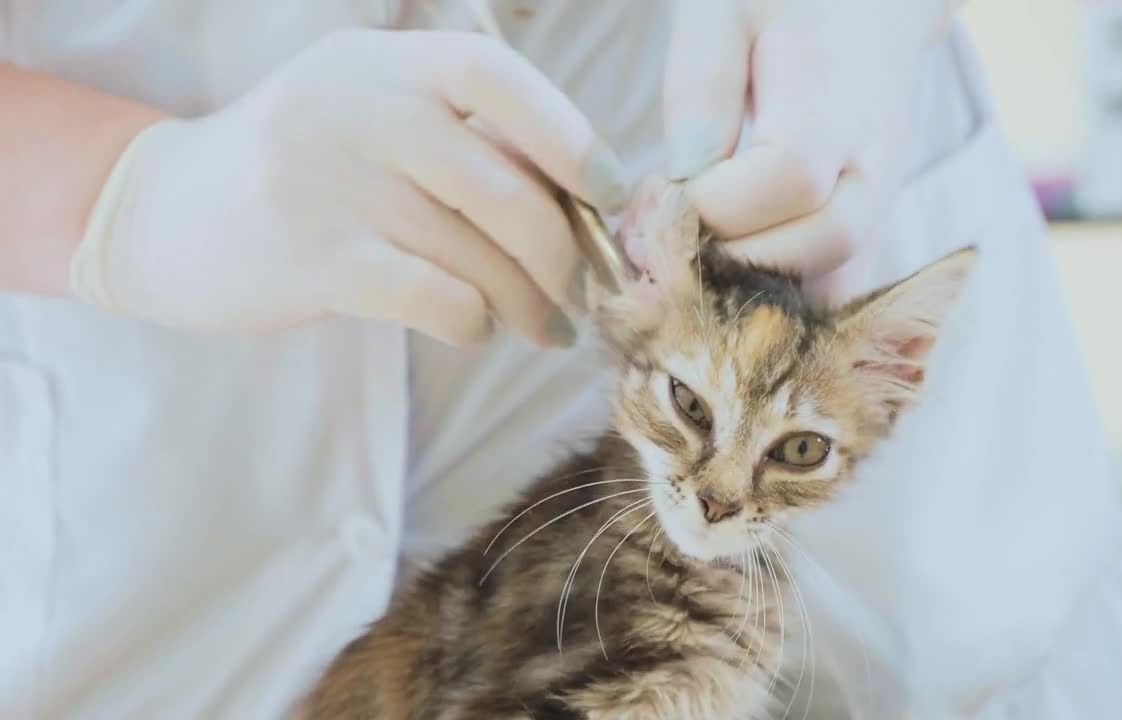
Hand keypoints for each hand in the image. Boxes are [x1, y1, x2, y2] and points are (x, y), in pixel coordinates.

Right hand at [70, 28, 628, 346]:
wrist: (164, 214)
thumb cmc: (305, 173)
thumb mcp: (372, 118)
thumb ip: (462, 140)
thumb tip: (583, 202)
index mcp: (384, 63)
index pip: (497, 79)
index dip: (571, 137)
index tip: (612, 193)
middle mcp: (359, 107)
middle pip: (505, 187)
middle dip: (563, 255)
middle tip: (583, 294)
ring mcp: (331, 180)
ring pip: (478, 254)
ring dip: (530, 303)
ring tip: (547, 326)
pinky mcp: (313, 257)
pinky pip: (437, 297)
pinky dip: (474, 323)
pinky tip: (473, 328)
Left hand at [659, 0, 952, 286]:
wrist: (865, 9)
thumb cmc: (781, 4)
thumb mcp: (719, 16)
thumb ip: (701, 91)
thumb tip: (684, 179)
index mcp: (837, 93)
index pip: (790, 176)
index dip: (716, 202)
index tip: (660, 195)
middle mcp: (875, 159)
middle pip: (826, 241)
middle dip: (733, 257)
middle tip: (668, 243)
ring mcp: (881, 202)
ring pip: (836, 281)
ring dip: (753, 289)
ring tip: (689, 261)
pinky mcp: (870, 230)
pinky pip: (834, 290)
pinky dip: (776, 296)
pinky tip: (723, 269)